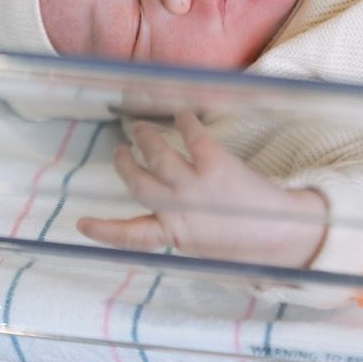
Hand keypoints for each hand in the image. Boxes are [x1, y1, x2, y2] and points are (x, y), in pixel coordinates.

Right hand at [77, 112, 327, 267]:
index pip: (130, 235)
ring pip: (158, 155)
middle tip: (119, 151)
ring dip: (146, 139)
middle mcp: (179, 208)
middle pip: (139, 183)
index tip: (82, 224)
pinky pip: (193, 136)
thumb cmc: (244, 243)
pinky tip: (181, 113)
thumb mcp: (203, 247)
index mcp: (174, 235)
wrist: (280, 233)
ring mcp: (195, 184)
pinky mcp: (216, 163)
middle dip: (125, 165)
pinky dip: (185, 121)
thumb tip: (160, 212)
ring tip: (139, 129)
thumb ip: (178, 230)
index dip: (104, 231)